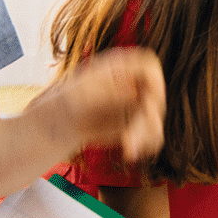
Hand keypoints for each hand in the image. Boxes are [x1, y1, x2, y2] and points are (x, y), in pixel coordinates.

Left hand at [50, 46, 166, 166]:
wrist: (60, 122)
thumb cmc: (67, 101)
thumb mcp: (83, 94)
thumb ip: (108, 91)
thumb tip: (133, 92)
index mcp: (121, 67)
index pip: (149, 66)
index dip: (156, 80)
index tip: (151, 98)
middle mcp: (134, 84)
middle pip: (155, 98)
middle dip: (146, 121)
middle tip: (128, 140)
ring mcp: (138, 104)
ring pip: (156, 120)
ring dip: (146, 137)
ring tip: (129, 150)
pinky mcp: (138, 124)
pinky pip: (152, 136)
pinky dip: (146, 145)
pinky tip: (131, 151)